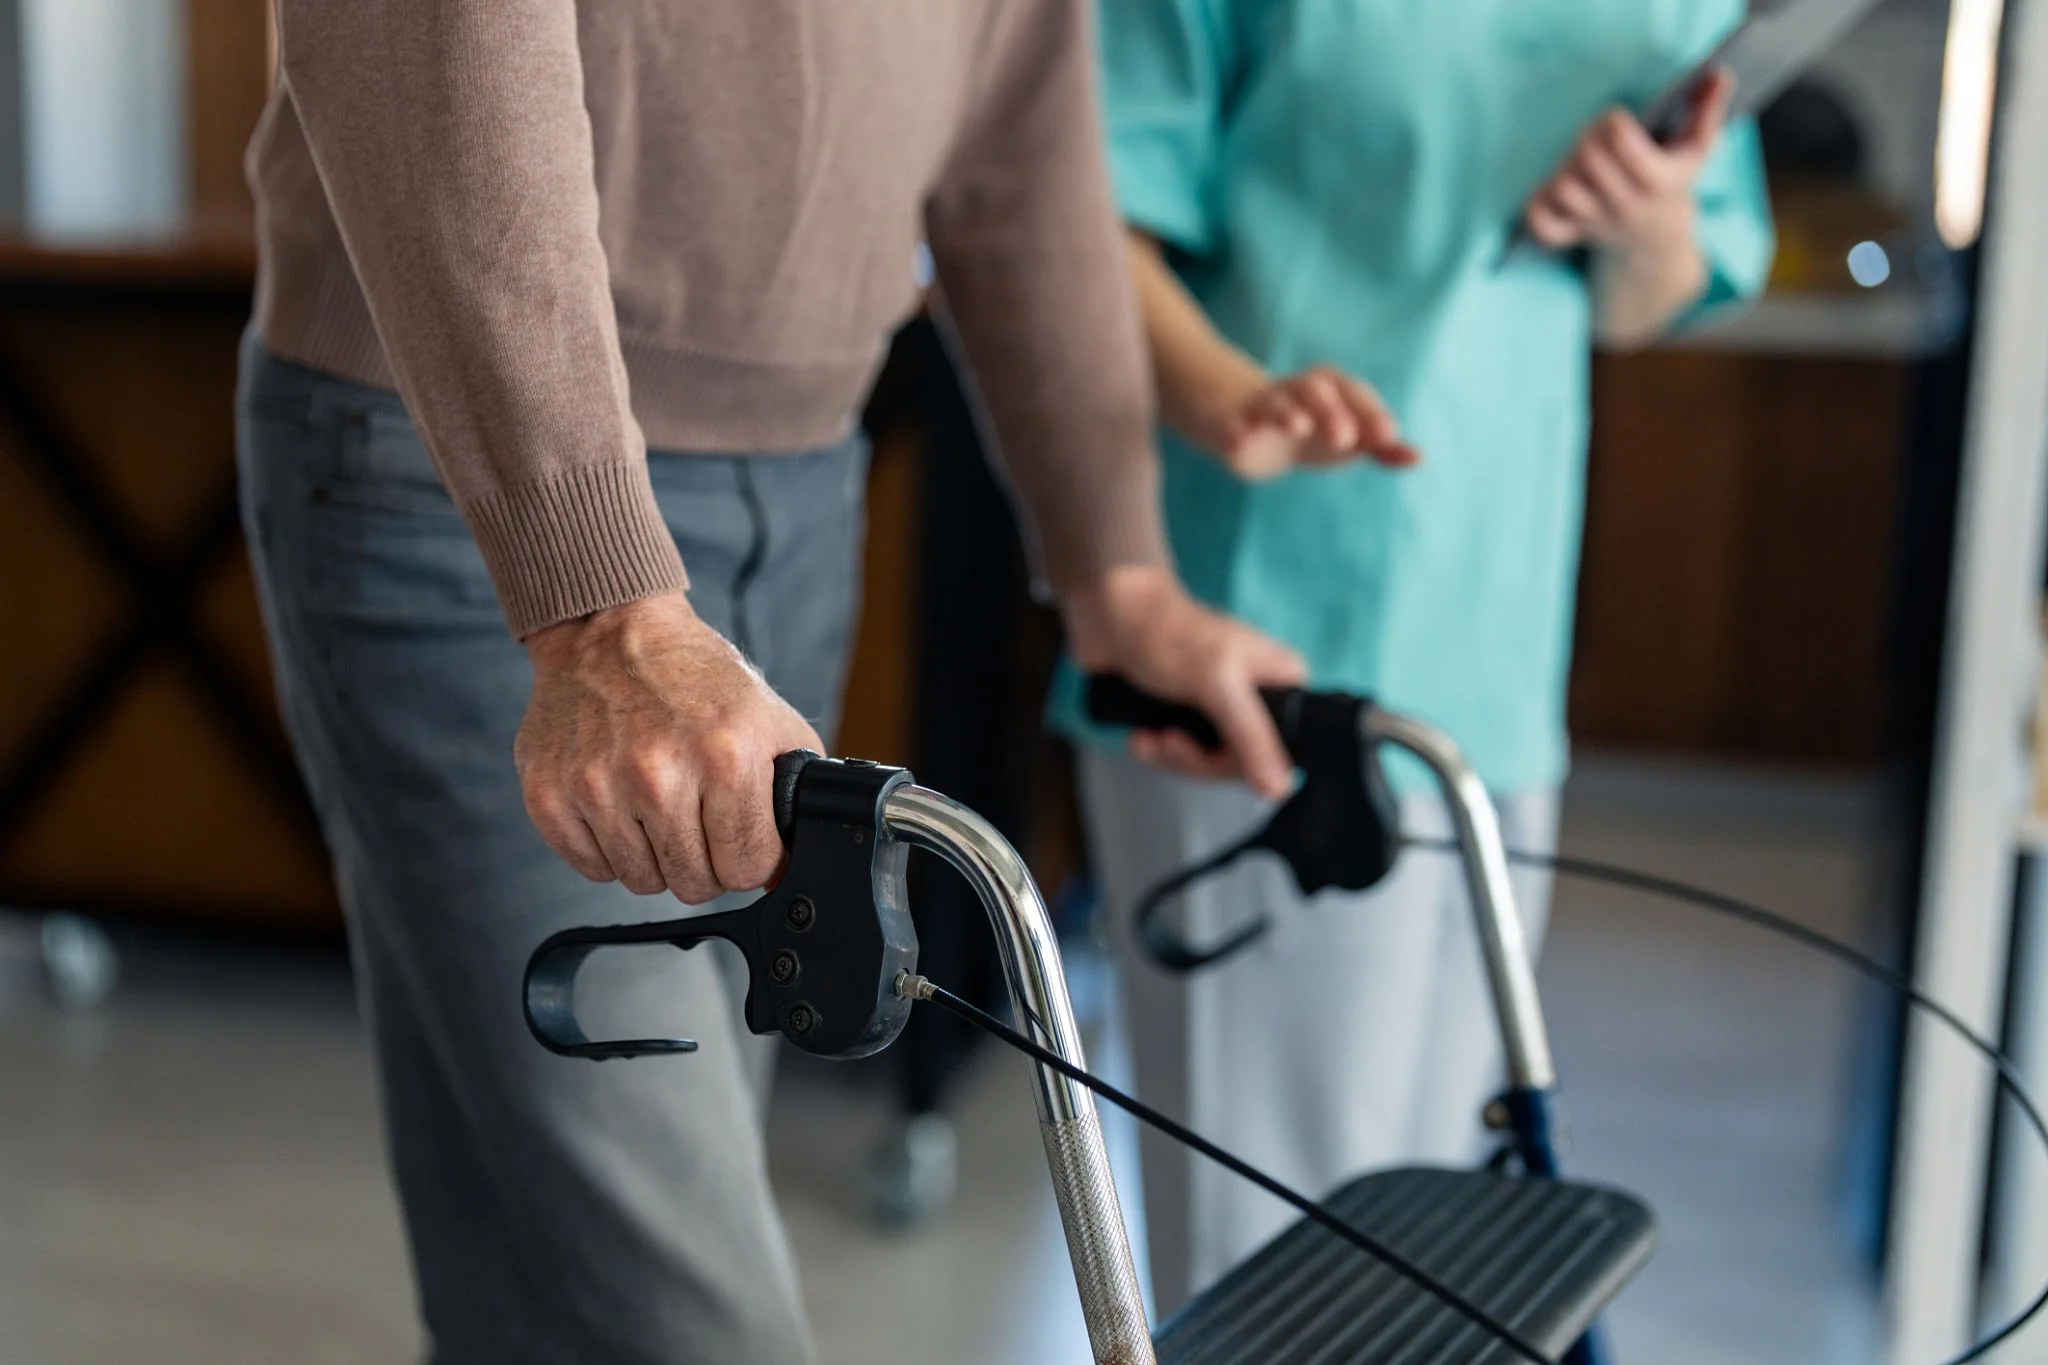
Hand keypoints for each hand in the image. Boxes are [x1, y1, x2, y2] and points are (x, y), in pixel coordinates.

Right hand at [516, 592, 822, 902]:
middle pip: (694, 885)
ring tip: (657, 805)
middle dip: (704, 861)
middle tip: (697, 818)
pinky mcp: (550, 795)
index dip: (750, 858)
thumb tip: (784, 869)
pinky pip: (593, 868)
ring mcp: (597, 786)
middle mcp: (658, 774)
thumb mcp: (770, 721)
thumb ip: (793, 795)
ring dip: (656, 856)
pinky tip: (620, 804)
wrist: (611, 632)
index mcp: (724, 756)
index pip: (748, 870)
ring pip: (642, 882)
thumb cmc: (693, 678)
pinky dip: (610, 847)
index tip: (739, 836)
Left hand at [1064, 565, 1306, 796]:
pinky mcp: (1191, 713)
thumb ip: (1251, 735)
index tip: (1210, 754)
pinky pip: (1185, 753)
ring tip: (1149, 738)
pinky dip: (1160, 750)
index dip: (1246, 763)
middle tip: (1170, 740)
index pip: (1285, 750)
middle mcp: (1258, 696)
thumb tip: (1281, 786)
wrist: (1110, 615)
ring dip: (1173, 756)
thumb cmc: (1167, 633)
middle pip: (1244, 762)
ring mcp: (1224, 706)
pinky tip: (1142, 736)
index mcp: (1283, 681)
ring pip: (1211, 761)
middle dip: (1199, 760)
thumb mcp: (1217, 685)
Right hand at [1196, 364, 1419, 480]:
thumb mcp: (1343, 435)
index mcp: (1328, 390)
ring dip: (1287, 411)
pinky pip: (1232, 425)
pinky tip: (1242, 442)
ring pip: (1275, 401)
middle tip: (1345, 439)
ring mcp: (1261, 407)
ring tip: (1298, 426)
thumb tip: (1418, 457)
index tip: (1388, 437)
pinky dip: (1237, 431)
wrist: (1239, 419)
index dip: (1371, 412)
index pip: (1353, 393)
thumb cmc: (1304, 427)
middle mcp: (1295, 393)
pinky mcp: (1229, 426)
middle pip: (1315, 389)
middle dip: (1331, 410)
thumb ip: (1378, 446)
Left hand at [1523, 68, 1734, 255]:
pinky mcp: (1570, 234)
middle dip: (1587, 138)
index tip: (1615, 119)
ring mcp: (1595, 223)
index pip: (1618, 139)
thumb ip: (1708, 110)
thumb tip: (1719, 74)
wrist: (1654, 240)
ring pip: (1562, 187)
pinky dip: (1539, 202)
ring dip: (1564, 167)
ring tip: (1579, 164)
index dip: (1612, 121)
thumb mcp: (1697, 147)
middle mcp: (1625, 204)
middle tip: (1593, 137)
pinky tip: (1557, 190)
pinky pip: (1540, 221)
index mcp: (1657, 179)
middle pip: (1587, 158)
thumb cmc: (1674, 178)